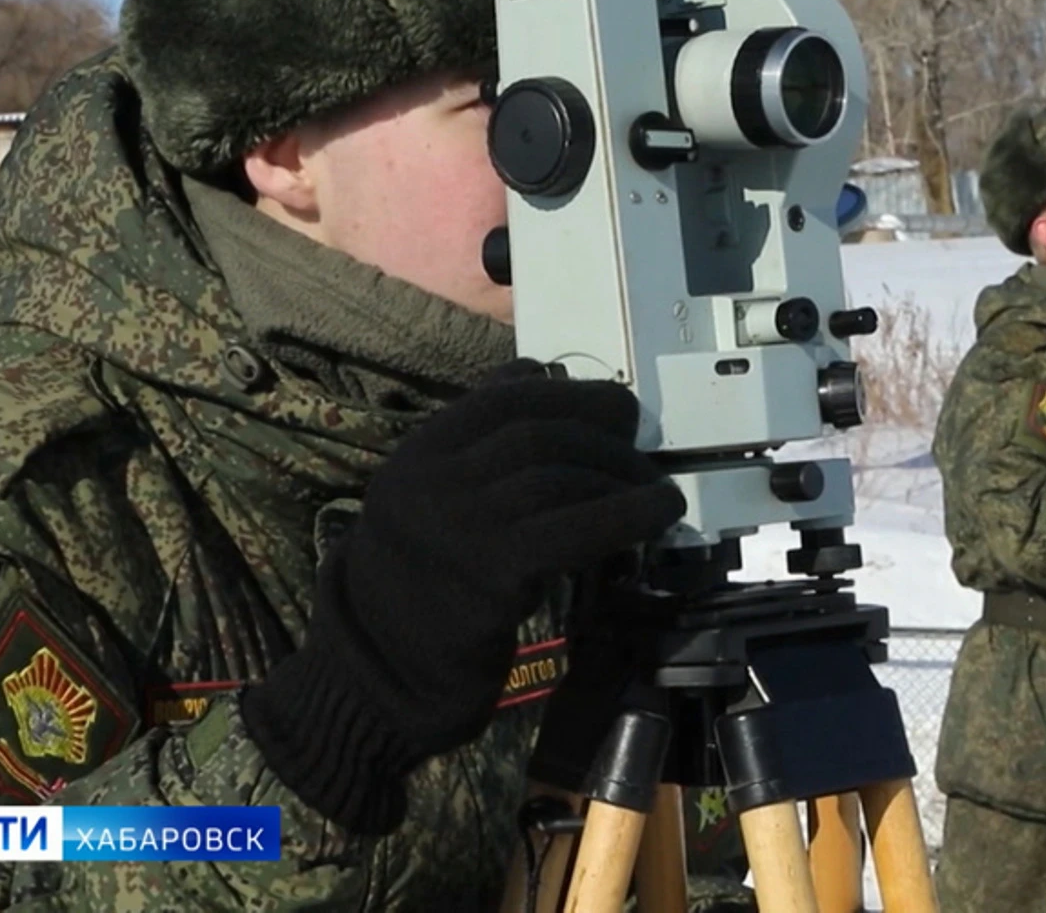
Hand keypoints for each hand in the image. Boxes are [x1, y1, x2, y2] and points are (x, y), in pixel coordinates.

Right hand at [244, 358, 686, 830]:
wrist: (384, 672)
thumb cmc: (424, 583)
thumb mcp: (434, 495)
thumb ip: (479, 439)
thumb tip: (542, 374)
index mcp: (419, 454)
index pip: (502, 397)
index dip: (571, 395)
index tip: (616, 409)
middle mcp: (432, 481)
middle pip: (536, 433)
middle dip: (604, 436)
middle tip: (643, 456)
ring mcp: (459, 526)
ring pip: (556, 476)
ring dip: (620, 477)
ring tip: (654, 490)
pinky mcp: (492, 573)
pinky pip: (574, 529)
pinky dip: (628, 513)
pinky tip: (661, 512)